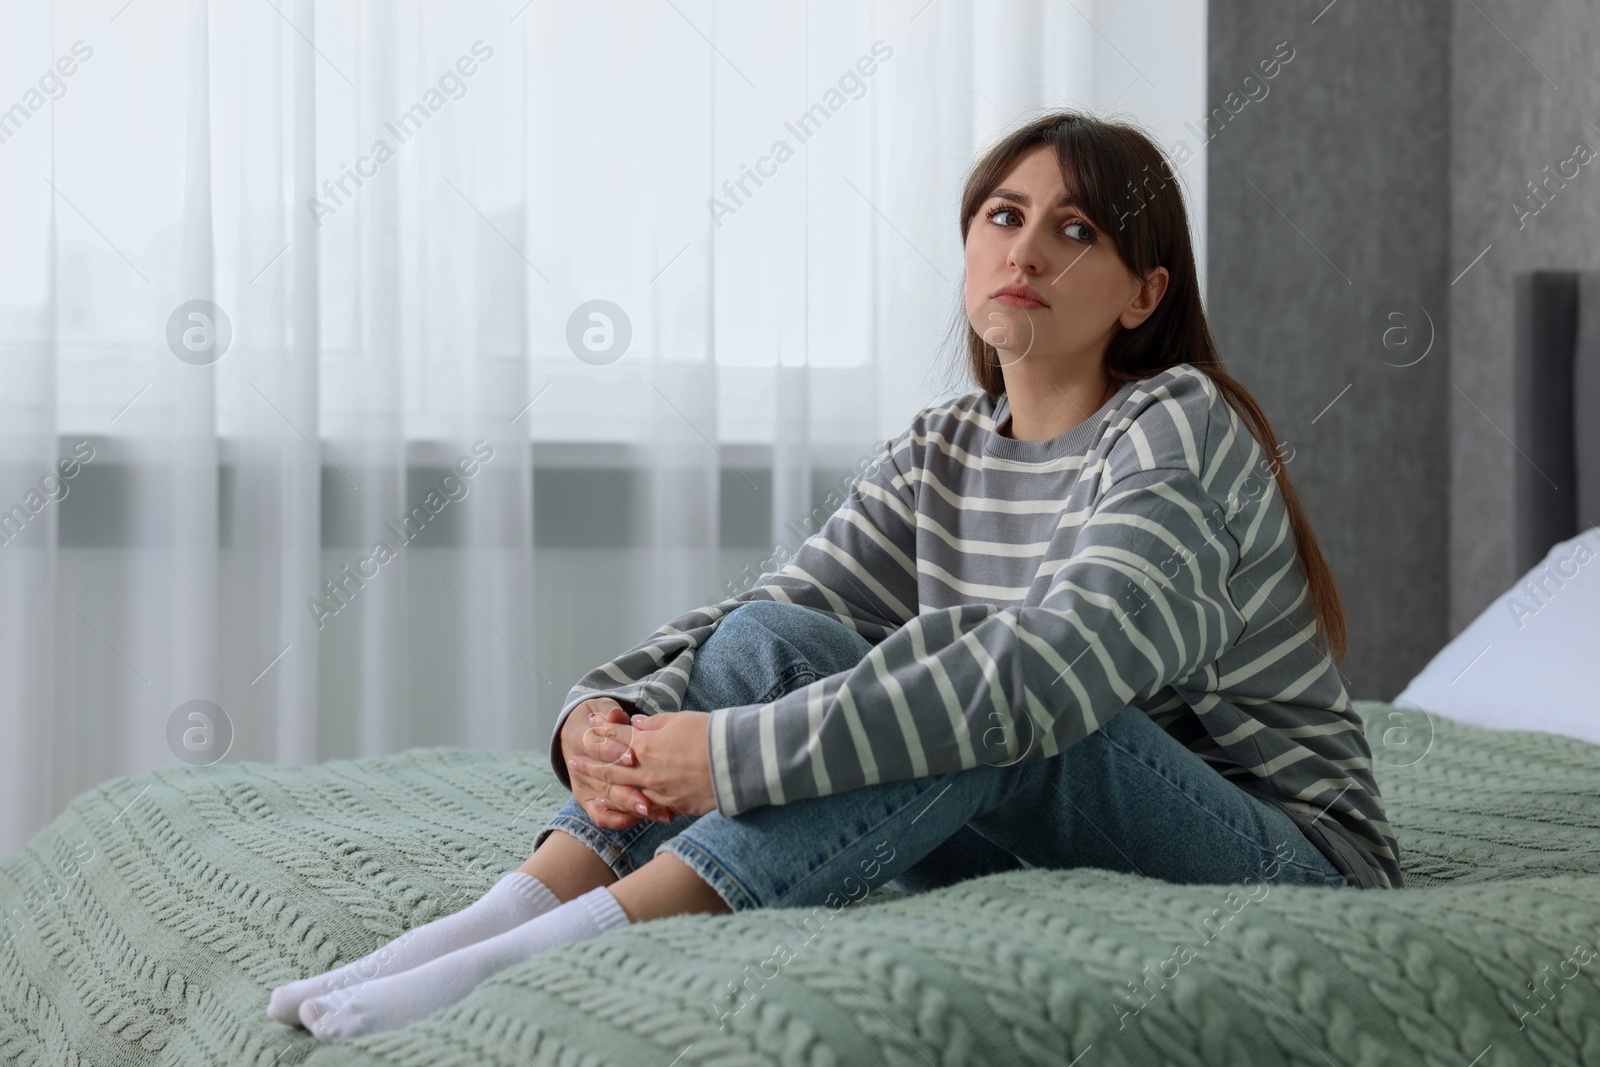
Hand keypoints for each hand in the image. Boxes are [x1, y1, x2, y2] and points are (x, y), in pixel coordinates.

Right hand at [561, 699, 673, 829]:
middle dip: (627, 793)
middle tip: (649, 802)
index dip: (613, 752)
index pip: (595, 747)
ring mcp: (584, 786)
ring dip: (630, 808)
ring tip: (655, 813)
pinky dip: (621, 820)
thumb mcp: (602, 708)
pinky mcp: (588, 801)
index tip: (632, 757)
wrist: (579, 732)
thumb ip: (611, 712)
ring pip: (606, 801)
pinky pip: (602, 817)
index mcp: (579, 738)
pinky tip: (643, 816)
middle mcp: (579, 767)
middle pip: (602, 782)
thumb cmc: (599, 718)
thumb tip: (616, 715)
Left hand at [568, 710, 716, 818]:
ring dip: (608, 792)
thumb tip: (639, 725)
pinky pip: (653, 808)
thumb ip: (656, 724)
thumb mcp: (682, 720)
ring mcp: (661, 792)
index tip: (588, 729)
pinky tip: (630, 811)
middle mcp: (649, 771)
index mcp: (648, 745)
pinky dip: (639, 808)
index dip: (602, 732)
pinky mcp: (677, 807)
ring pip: (627, 793)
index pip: (617, 738)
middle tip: (573, 763)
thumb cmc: (712, 734)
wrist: (739, 761)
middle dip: (591, 765)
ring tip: (592, 794)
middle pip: (613, 769)